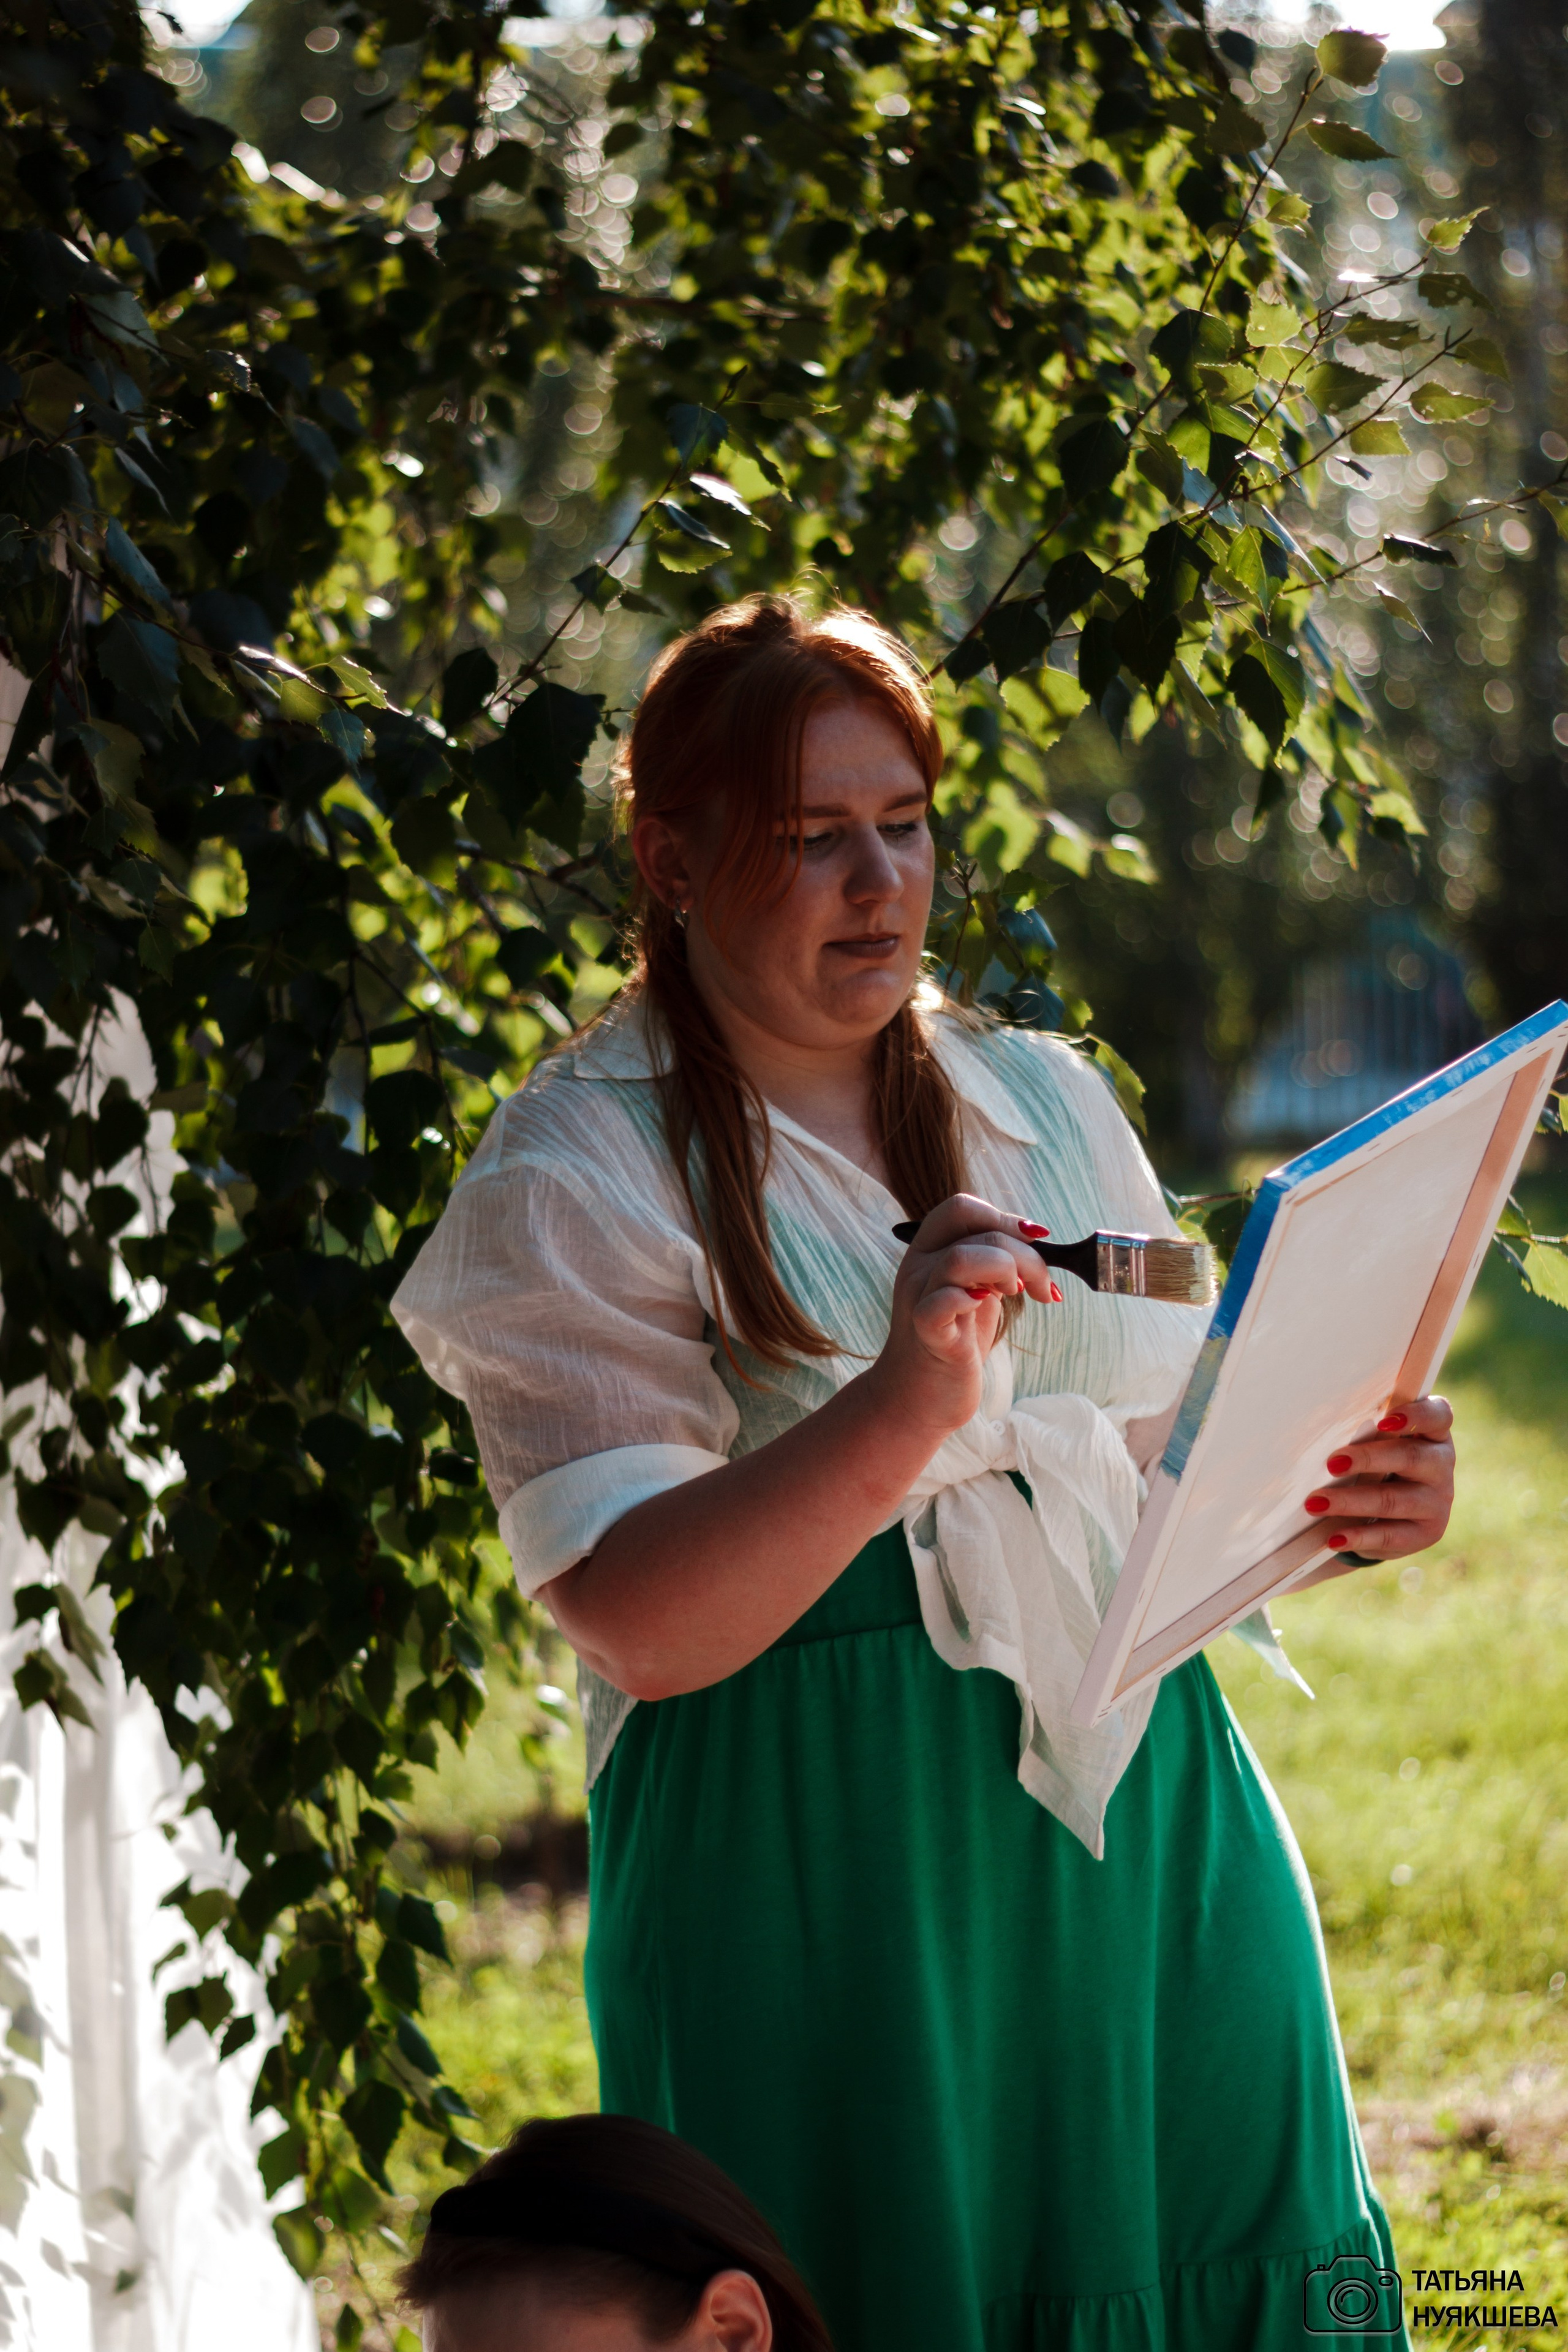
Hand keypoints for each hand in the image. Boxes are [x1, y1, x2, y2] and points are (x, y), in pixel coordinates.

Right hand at [868, 1192, 1059, 1439]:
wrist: (919, 1398)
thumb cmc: (955, 1343)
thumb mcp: (978, 1292)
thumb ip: (993, 1264)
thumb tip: (1036, 1239)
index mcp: (929, 1251)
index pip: (963, 1207)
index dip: (1006, 1217)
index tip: (1038, 1243)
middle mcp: (919, 1267)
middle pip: (975, 1228)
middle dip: (1024, 1251)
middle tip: (1042, 1287)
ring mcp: (919, 1297)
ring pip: (961, 1258)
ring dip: (1006, 1270)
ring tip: (1019, 1295)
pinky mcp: (927, 1333)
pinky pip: (944, 1302)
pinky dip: (972, 1299)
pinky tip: (989, 1307)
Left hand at [1302, 1396, 1455, 1564]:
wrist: (1395, 1514)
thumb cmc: (1381, 1464)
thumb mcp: (1378, 1444)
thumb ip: (1366, 1432)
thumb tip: (1320, 1427)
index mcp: (1433, 1433)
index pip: (1438, 1416)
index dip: (1415, 1416)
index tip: (1383, 1420)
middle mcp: (1441, 1464)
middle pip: (1411, 1457)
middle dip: (1368, 1459)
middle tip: (1331, 1463)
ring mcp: (1438, 1501)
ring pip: (1394, 1500)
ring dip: (1351, 1501)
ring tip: (1315, 1504)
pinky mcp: (1428, 1533)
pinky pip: (1391, 1535)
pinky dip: (1360, 1536)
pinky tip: (1335, 1538)